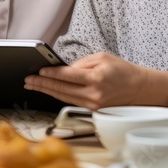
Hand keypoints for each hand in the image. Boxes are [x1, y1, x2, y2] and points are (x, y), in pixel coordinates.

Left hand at [24, 51, 167, 109]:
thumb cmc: (123, 70)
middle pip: (61, 89)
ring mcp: (93, 104)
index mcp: (96, 78)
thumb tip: (64, 69)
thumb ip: (82, 63)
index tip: (38, 71)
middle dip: (43, 84)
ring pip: (64, 97)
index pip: (68, 76)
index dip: (51, 74)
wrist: (139, 89)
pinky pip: (72, 102)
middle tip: (28, 81)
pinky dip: (59, 96)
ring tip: (34, 86)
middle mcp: (94, 94)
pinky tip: (50, 92)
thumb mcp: (102, 57)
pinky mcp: (93, 110)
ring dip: (47, 91)